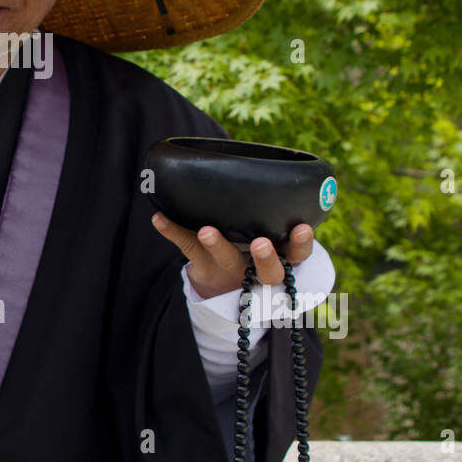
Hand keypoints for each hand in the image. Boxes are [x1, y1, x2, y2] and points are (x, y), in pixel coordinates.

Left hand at [151, 213, 313, 299]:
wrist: (225, 289)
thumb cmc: (255, 249)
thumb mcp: (273, 240)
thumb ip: (277, 215)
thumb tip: (284, 171)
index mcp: (281, 258)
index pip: (298, 254)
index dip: (301, 243)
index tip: (302, 228)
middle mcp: (256, 270)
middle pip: (267, 271)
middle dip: (265, 257)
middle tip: (260, 243)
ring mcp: (228, 269)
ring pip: (225, 259)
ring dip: (216, 245)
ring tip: (206, 231)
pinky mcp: (203, 267)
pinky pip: (186, 248)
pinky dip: (172, 230)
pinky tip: (159, 217)